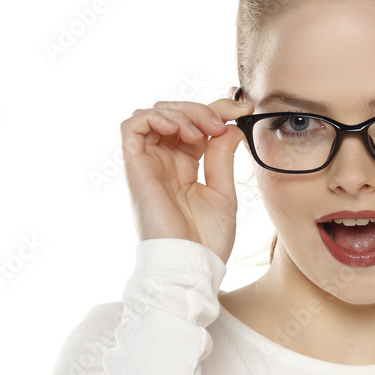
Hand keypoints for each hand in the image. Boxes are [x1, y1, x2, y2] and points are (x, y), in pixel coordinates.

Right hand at [120, 91, 254, 262]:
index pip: (195, 124)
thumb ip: (222, 156)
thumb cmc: (205, 240)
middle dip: (201, 109)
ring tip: (202, 131)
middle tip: (222, 122)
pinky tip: (179, 130)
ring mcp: (149, 163)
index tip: (243, 110)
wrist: (190, 265)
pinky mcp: (135, 167)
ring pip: (154, 113)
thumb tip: (231, 126)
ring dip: (181, 112)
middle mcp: (164, 161)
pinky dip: (155, 116)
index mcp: (185, 166)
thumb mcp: (223, 192)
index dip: (218, 110)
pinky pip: (131, 126)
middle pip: (175, 113)